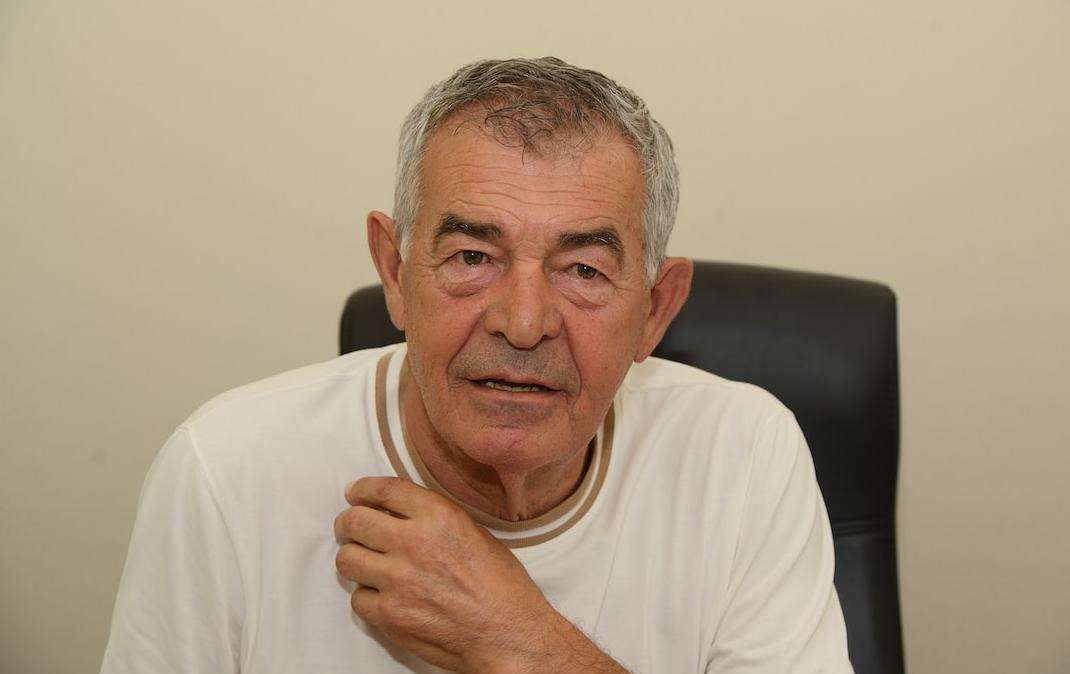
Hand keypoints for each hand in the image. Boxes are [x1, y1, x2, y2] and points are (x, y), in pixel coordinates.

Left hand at [333, 476, 559, 671]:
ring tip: (365, 562)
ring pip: (347, 559)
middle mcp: (413, 542)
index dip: (363, 488)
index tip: (355, 492)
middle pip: (355, 521)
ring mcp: (397, 580)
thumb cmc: (501, 586)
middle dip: (349, 523)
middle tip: (351, 528)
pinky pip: (357, 598)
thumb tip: (400, 514)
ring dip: (354, 558)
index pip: (385, 490)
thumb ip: (435, 520)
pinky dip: (367, 596)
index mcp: (439, 516)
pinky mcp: (390, 614)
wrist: (508, 634)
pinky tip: (383, 596)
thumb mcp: (476, 533)